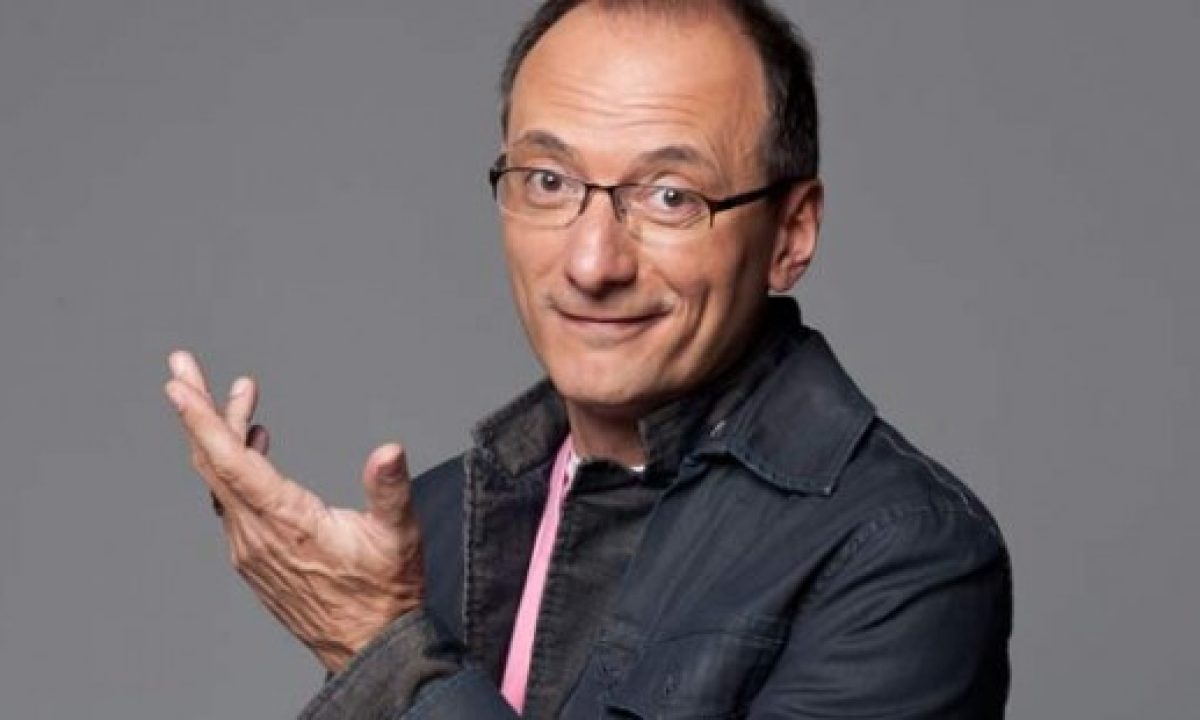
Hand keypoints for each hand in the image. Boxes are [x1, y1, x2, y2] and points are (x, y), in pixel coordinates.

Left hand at [164, 350, 422, 672]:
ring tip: (241, 394)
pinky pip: (231, 500)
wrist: (369, 647)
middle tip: (182, 366)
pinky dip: (235, 464)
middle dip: (197, 409)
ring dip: (224, 434)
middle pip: (213, 462)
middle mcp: (256, 535)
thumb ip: (389, 489)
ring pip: (221, 480)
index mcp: (286, 523)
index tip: (178, 385)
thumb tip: (388, 450)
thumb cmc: (385, 593)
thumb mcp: (397, 536)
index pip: (231, 463)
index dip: (203, 421)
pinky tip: (256, 444)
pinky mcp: (255, 555)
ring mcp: (250, 547)